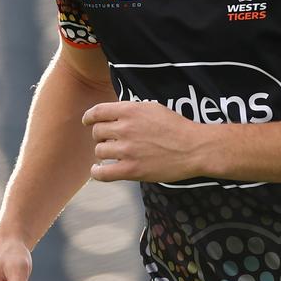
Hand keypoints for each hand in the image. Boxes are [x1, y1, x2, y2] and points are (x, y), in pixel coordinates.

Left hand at [82, 100, 205, 182]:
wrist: (193, 148)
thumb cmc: (176, 127)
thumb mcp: (153, 108)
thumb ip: (132, 110)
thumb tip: (114, 114)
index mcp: (130, 111)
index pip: (97, 112)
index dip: (89, 117)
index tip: (88, 121)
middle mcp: (125, 128)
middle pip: (97, 132)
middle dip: (101, 136)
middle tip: (110, 140)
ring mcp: (127, 150)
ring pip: (99, 151)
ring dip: (103, 152)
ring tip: (112, 154)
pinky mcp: (131, 170)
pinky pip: (103, 173)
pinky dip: (97, 172)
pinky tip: (99, 169)